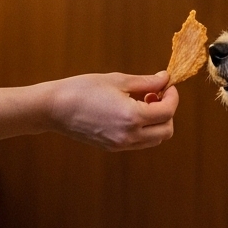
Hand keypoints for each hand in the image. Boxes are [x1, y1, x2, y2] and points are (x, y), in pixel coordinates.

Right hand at [48, 71, 178, 149]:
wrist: (54, 108)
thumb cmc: (83, 89)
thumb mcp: (118, 80)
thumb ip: (146, 82)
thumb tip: (165, 79)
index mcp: (132, 117)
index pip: (167, 112)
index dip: (173, 97)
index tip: (168, 85)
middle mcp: (129, 136)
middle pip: (166, 130)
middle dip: (168, 112)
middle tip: (155, 94)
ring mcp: (121, 145)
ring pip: (155, 139)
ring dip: (157, 122)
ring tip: (142, 102)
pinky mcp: (113, 148)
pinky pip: (140, 142)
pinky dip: (144, 129)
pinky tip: (131, 112)